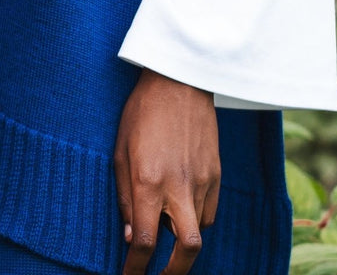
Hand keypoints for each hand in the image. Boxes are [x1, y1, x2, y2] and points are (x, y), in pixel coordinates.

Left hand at [114, 68, 219, 274]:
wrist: (178, 81)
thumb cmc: (141, 112)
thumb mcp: (119, 150)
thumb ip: (124, 195)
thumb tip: (129, 236)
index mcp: (149, 182)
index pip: (145, 241)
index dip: (135, 267)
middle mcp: (179, 187)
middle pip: (188, 250)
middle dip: (175, 272)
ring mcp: (203, 182)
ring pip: (200, 230)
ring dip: (183, 237)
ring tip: (165, 222)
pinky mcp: (217, 174)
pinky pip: (209, 210)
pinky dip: (195, 216)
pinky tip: (181, 202)